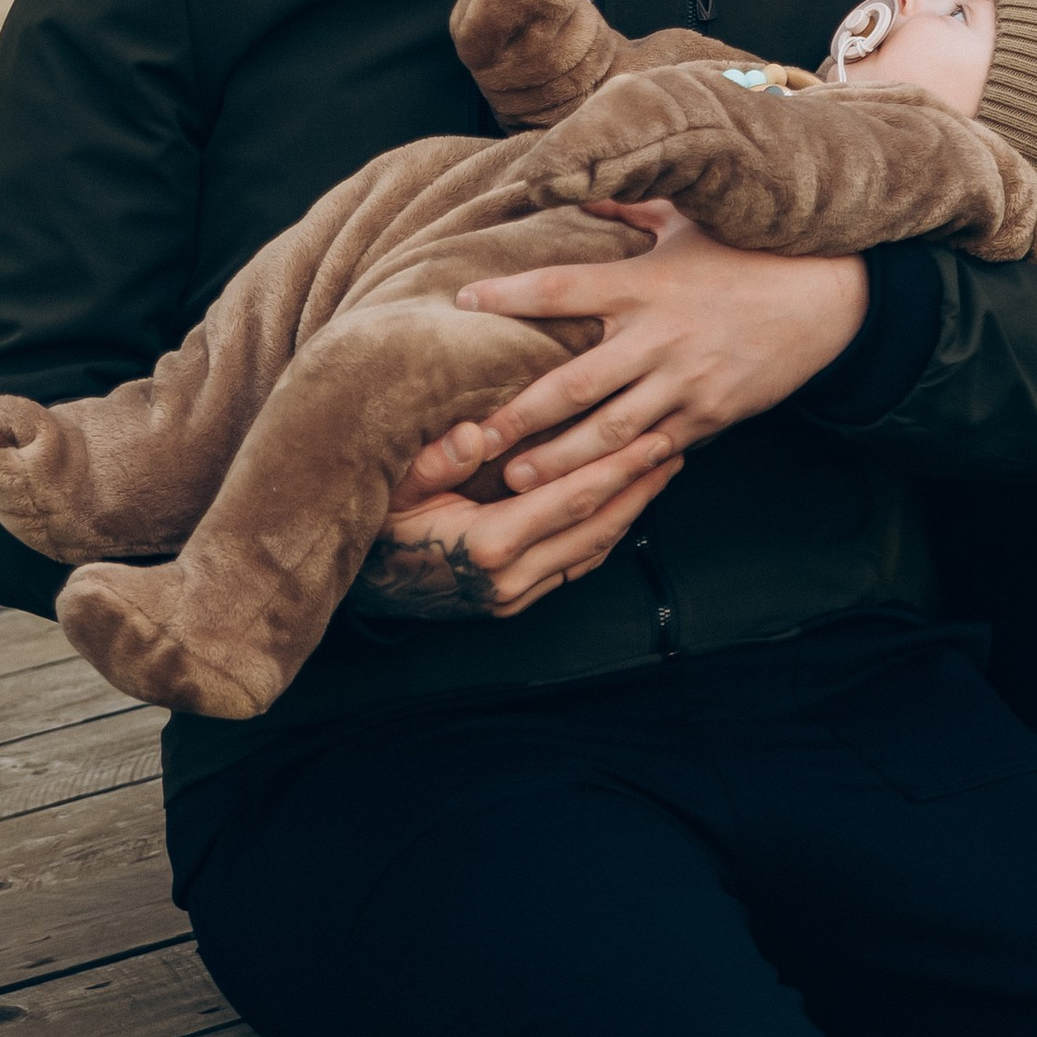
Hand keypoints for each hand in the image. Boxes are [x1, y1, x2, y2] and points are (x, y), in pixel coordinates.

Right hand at [352, 431, 681, 623]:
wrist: (360, 587)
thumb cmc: (377, 526)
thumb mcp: (395, 486)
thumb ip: (436, 460)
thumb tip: (478, 433)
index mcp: (489, 544)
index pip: (573, 499)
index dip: (619, 468)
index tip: (655, 438)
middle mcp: (510, 579)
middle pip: (596, 526)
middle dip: (638, 485)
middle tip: (675, 447)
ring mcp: (513, 597)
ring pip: (592, 550)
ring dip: (630, 509)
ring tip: (659, 471)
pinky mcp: (513, 603)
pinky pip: (574, 566)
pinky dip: (605, 533)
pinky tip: (622, 506)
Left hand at [399, 197, 870, 495]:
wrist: (829, 296)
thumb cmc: (751, 251)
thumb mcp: (689, 221)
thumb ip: (629, 212)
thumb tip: (579, 190)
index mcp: (647, 282)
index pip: (563, 288)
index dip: (509, 295)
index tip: (462, 300)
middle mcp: (661, 336)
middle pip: (576, 382)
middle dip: (520, 415)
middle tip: (473, 437)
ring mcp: (688, 382)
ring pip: (611, 431)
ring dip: (560, 459)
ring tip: (516, 479)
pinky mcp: (712, 416)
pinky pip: (657, 450)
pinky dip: (620, 470)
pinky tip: (587, 488)